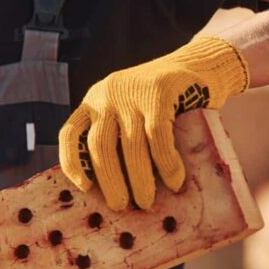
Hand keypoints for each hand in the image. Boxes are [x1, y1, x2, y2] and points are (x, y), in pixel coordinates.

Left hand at [59, 36, 248, 210]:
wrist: (199, 63)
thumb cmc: (162, 101)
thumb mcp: (128, 112)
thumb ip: (117, 136)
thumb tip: (115, 189)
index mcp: (92, 102)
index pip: (69, 134)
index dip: (71, 163)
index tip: (84, 188)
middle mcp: (106, 95)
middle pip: (100, 145)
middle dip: (110, 181)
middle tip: (120, 206)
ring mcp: (132, 93)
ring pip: (130, 145)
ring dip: (139, 179)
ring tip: (146, 202)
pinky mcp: (159, 93)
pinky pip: (158, 137)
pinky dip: (166, 164)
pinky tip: (173, 182)